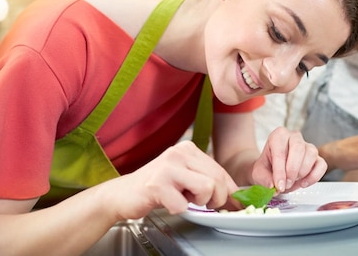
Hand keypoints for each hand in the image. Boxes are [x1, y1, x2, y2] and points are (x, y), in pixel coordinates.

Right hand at [106, 140, 238, 219]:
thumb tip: (235, 195)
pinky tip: (168, 202)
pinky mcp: (157, 184)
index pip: (220, 170)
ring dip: (198, 202)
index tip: (235, 203)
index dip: (230, 191)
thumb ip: (207, 180)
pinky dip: (178, 210)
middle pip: (217, 179)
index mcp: (189, 149)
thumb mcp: (185, 178)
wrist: (122, 194)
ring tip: (184, 199)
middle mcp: (179, 153)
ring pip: (206, 188)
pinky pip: (183, 205)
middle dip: (216, 199)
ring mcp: (168, 166)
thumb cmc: (157, 188)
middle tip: (203, 204)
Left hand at [252, 127, 325, 192]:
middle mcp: (294, 137)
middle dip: (292, 170)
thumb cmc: (267, 168)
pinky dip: (314, 176)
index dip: (280, 171)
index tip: (279, 185)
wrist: (273, 170)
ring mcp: (307, 146)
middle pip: (298, 148)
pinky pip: (322, 164)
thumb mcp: (259, 173)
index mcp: (278, 136)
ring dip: (302, 172)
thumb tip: (273, 185)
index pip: (280, 151)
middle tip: (286, 184)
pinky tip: (304, 183)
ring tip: (293, 181)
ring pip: (311, 154)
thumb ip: (264, 179)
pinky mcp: (317, 157)